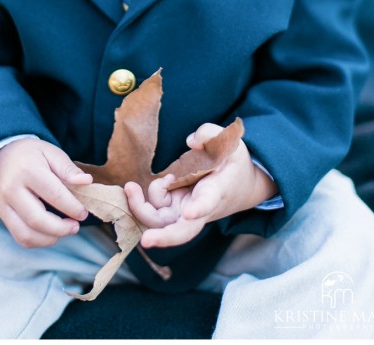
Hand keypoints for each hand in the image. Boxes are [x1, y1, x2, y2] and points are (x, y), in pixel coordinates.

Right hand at [0, 137, 92, 248]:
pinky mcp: (2, 215)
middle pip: (37, 219)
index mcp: (27, 170)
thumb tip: (87, 181)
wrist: (4, 156)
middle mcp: (11, 189)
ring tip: (65, 230)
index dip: (72, 207)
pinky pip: (20, 237)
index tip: (83, 213)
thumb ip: (69, 168)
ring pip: (26, 234)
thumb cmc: (33, 155)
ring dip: (50, 238)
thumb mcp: (52, 152)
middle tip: (76, 226)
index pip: (53, 194)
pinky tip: (51, 233)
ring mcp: (3, 205)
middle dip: (61, 228)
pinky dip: (38, 241)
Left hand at [124, 123, 277, 248]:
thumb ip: (210, 134)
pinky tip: (163, 182)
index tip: (191, 212)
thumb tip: (191, 141)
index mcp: (216, 191)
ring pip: (161, 222)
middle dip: (164, 237)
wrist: (242, 187)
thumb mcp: (232, 143)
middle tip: (146, 240)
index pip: (208, 202)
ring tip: (130, 187)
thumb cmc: (234, 164)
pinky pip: (155, 211)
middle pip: (182, 230)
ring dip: (141, 209)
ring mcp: (185, 211)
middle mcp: (199, 208)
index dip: (199, 208)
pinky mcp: (175, 209)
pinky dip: (146, 199)